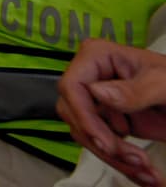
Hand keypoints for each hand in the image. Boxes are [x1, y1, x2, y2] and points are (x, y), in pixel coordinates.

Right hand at [58, 38, 165, 186]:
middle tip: (135, 159)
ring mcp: (99, 101)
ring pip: (86, 135)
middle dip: (105, 143)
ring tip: (145, 169)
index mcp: (99, 57)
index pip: (72, 86)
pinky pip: (101, 145)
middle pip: (76, 116)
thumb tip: (96, 92)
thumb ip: (134, 89)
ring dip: (115, 158)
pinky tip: (143, 171)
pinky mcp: (108, 121)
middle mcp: (93, 78)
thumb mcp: (163, 84)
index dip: (84, 117)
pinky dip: (121, 163)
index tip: (104, 141)